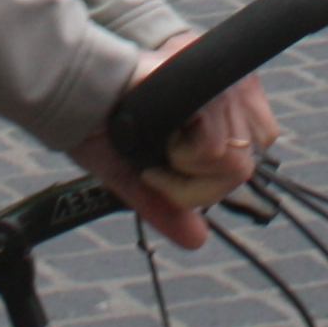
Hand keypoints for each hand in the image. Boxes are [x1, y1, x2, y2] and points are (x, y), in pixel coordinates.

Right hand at [71, 33, 280, 251]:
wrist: (78, 88)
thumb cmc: (103, 123)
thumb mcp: (138, 173)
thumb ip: (168, 205)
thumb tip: (197, 240)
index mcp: (221, 107)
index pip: (249, 158)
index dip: (210, 175)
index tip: (170, 163)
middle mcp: (232, 91)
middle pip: (244, 167)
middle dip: (195, 179)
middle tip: (162, 157)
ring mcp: (224, 86)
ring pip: (232, 162)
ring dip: (185, 164)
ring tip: (160, 139)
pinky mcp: (209, 86)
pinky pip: (215, 150)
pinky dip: (182, 155)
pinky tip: (161, 131)